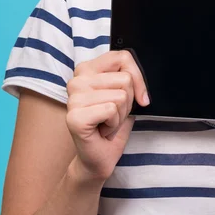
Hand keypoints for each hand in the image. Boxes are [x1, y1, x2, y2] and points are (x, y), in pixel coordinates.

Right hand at [66, 49, 148, 183]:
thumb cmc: (111, 124)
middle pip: (125, 78)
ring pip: (121, 95)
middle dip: (128, 101)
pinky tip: (102, 130)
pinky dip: (114, 124)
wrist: (98, 158)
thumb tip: (140, 73)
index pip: (123, 56)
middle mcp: (76, 80)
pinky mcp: (75, 117)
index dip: (138, 76)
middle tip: (113, 114)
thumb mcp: (125, 93)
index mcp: (87, 69)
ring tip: (107, 122)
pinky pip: (112, 110)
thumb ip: (129, 76)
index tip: (140, 96)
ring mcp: (73, 98)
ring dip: (121, 114)